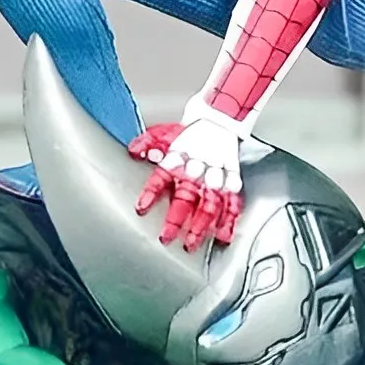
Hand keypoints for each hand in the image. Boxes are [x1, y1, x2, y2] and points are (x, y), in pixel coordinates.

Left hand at [129, 109, 245, 251]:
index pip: (160, 178)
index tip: (141, 208)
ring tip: (192, 243)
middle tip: (167, 237)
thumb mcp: (163, 133)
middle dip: (176, 220)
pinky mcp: (230, 183)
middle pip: (185, 199)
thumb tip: (134, 151)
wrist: (218, 122)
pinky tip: (223, 235)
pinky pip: (231, 203)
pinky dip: (229, 221)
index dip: (150, 194)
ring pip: (208, 206)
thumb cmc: (189, 133)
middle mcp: (196, 172)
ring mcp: (214, 179)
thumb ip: (147, 143)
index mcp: (177, 160)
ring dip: (200, 226)